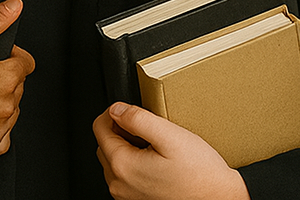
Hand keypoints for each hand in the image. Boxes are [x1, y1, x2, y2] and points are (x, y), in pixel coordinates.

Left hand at [94, 103, 249, 199]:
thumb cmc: (200, 174)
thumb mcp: (169, 135)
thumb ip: (137, 118)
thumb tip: (116, 110)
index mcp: (123, 166)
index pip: (99, 128)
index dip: (113, 112)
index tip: (128, 109)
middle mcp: (120, 185)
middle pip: (104, 144)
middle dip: (119, 130)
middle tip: (145, 126)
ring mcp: (127, 197)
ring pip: (114, 160)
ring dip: (126, 147)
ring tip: (153, 144)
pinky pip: (125, 177)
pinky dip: (134, 164)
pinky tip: (155, 161)